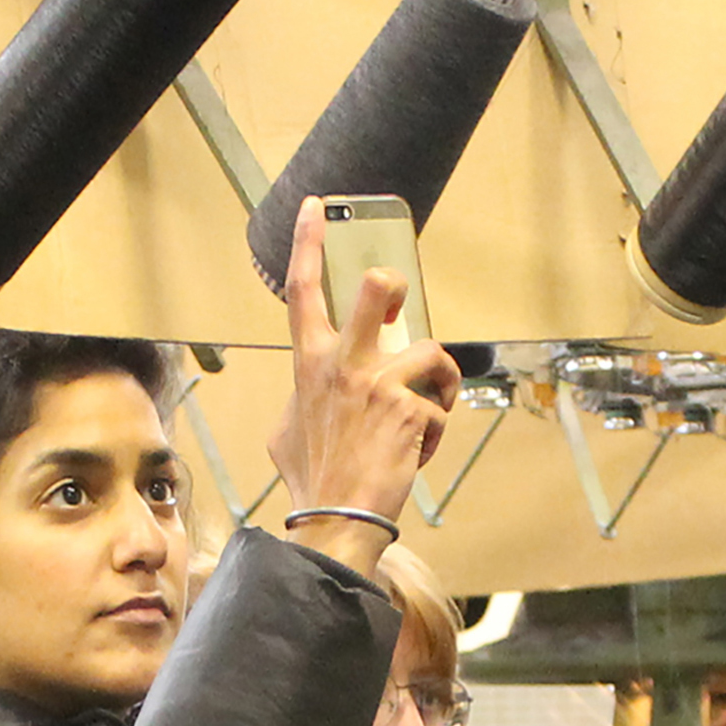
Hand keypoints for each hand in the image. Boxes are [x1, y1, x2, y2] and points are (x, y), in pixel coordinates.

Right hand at [271, 198, 453, 572]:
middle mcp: (342, 364)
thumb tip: (314, 392)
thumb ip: (305, 396)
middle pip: (375, 288)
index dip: (308, 242)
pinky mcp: (410, 408)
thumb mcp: (286, 430)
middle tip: (396, 300)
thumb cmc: (314, 476)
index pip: (303, 289)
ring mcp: (377, 384)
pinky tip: (419, 451)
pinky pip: (439, 405)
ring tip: (427, 410)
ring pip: (429, 350)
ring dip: (439, 381)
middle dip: (392, 284)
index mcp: (310, 364)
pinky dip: (436, 430)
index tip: (316, 207)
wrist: (337, 517)